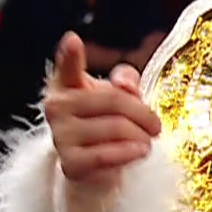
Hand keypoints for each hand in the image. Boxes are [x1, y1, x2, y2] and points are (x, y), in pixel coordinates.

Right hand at [44, 32, 162, 211]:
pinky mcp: (70, 164)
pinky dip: (129, 153)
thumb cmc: (106, 125)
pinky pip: (107, 154)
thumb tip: (124, 83)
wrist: (95, 170)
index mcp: (66, 85)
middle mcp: (56, 107)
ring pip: (116, 127)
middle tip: (155, 125)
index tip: (73, 41)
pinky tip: (140, 151)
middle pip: (113, 100)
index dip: (70, 54)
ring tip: (147, 140)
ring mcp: (60, 136)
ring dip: (141, 136)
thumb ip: (125, 81)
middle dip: (142, 113)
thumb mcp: (119, 96)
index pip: (67, 67)